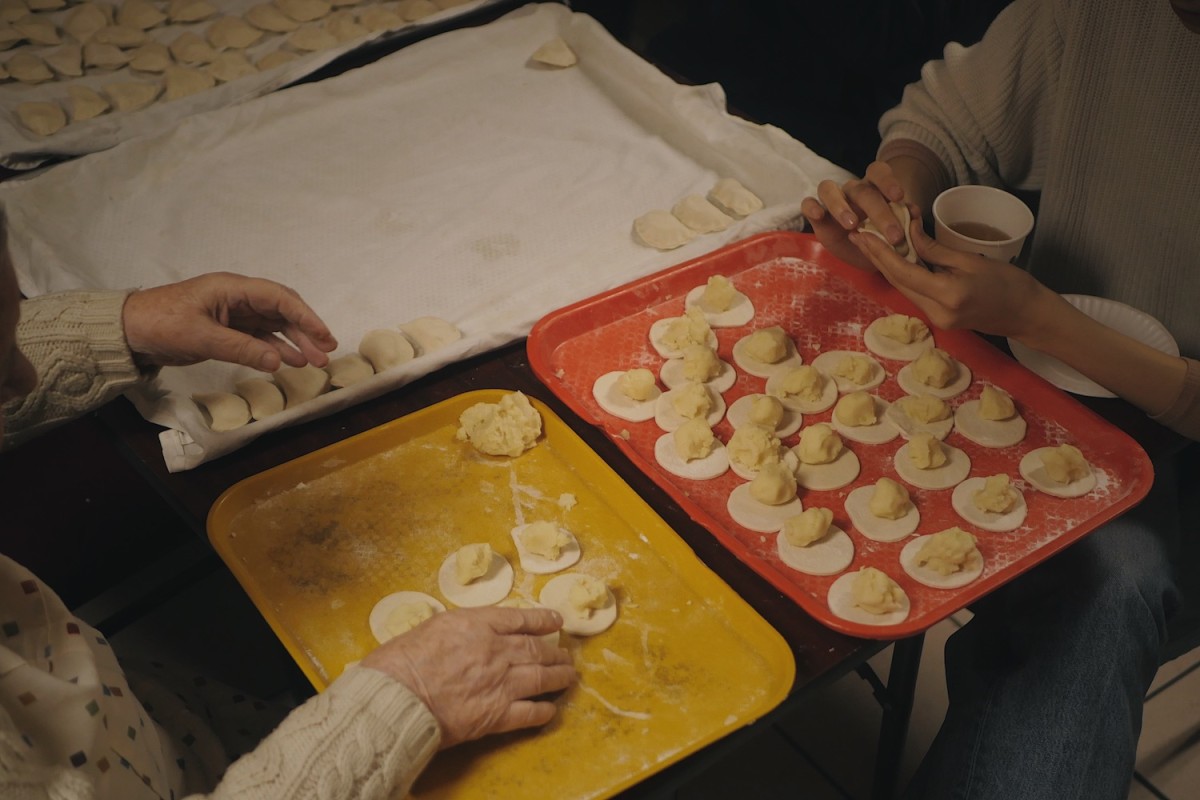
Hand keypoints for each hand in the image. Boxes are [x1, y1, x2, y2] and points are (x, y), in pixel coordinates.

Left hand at [122, 272, 336, 370]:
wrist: (129, 330)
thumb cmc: (162, 324)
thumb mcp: (201, 337)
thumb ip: (242, 348)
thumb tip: (279, 361)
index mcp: (232, 288)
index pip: (278, 298)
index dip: (305, 316)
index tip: (323, 336)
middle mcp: (238, 297)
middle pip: (281, 311)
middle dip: (306, 330)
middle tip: (326, 352)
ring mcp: (233, 313)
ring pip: (273, 325)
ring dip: (294, 342)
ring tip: (314, 361)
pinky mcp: (227, 329)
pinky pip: (259, 337)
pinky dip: (275, 349)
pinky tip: (289, 362)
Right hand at [361, 607, 575, 748]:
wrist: (397, 697)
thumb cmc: (402, 661)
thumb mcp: (433, 627)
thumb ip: (461, 629)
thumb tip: (473, 634)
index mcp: (478, 624)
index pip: (520, 619)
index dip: (542, 619)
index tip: (556, 621)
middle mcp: (496, 651)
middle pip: (536, 649)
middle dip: (555, 653)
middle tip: (566, 656)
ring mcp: (500, 683)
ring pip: (541, 678)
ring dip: (558, 678)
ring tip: (568, 677)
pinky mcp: (495, 715)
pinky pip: (529, 713)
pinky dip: (544, 712)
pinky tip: (550, 710)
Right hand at [801, 161, 910, 270]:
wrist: (863, 255)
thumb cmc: (882, 238)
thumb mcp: (898, 234)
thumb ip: (908, 221)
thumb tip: (914, 211)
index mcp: (874, 188)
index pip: (878, 172)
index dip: (888, 181)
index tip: (899, 197)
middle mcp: (852, 190)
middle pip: (861, 191)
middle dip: (879, 213)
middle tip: (894, 236)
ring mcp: (832, 201)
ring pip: (829, 189)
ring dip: (840, 206)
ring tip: (852, 226)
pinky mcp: (816, 216)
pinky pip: (807, 203)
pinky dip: (811, 207)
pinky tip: (818, 216)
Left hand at [849, 209, 1061, 343]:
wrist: (1027, 314)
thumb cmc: (1008, 283)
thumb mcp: (971, 260)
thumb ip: (935, 250)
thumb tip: (907, 233)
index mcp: (947, 295)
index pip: (903, 271)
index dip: (880, 251)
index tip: (863, 233)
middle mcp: (936, 312)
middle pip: (897, 282)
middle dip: (876, 257)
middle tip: (858, 234)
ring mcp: (937, 319)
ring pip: (903, 288)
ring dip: (886, 266)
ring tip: (869, 243)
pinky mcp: (939, 319)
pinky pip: (914, 293)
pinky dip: (903, 275)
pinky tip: (892, 258)